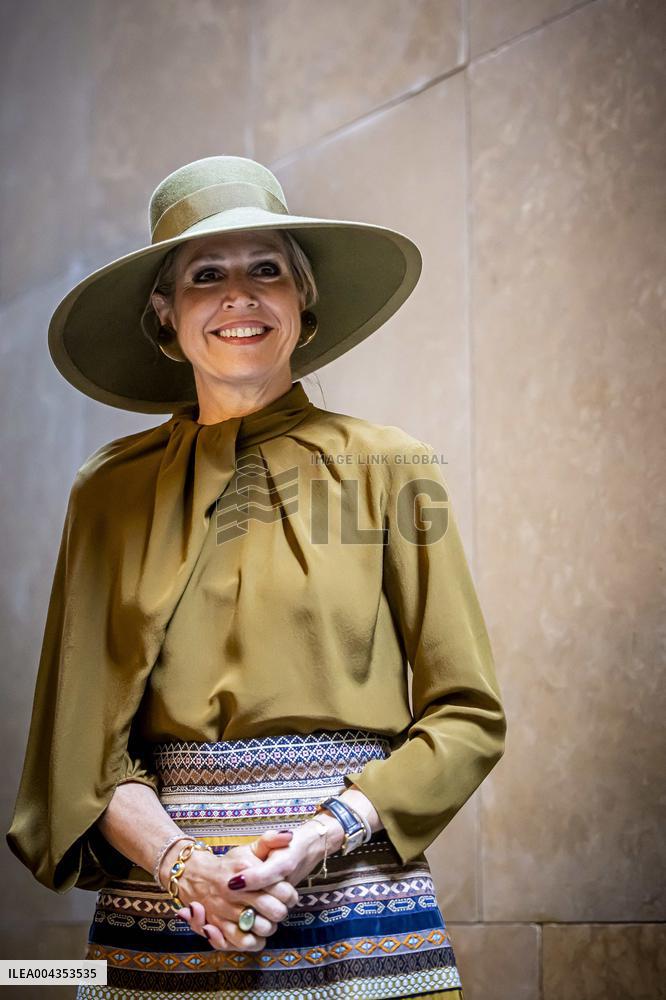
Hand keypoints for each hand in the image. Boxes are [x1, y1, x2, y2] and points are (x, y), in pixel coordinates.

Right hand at [180, 814, 344, 947]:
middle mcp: (235, 891)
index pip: (280, 889)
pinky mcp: (218, 926)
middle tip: (279, 908)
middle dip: (282, 911)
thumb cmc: (229, 864)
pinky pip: (242, 941)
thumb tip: (289, 835)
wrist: (196, 876)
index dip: (290, 894)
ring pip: (260, 928)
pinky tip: (256, 935)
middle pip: (274, 911)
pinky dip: (253, 941)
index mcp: (246, 870)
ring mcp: (226, 910)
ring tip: (268, 920)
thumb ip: (270, 841)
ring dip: (269, 927)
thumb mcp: (248, 849)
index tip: (288, 894)